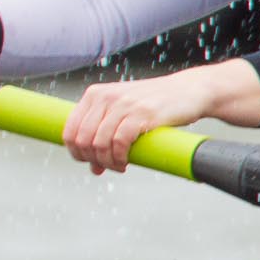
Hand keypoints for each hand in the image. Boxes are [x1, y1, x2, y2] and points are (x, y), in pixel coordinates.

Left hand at [63, 62, 259, 173]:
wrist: (189, 91)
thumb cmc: (154, 104)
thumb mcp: (123, 114)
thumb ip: (105, 135)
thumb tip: (93, 168)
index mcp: (95, 94)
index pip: (70, 130)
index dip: (75, 152)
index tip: (89, 162)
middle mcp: (105, 97)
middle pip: (82, 139)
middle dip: (91, 159)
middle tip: (106, 167)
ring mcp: (123, 105)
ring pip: (99, 143)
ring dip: (106, 162)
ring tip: (118, 166)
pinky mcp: (141, 114)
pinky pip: (119, 143)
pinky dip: (118, 158)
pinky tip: (125, 163)